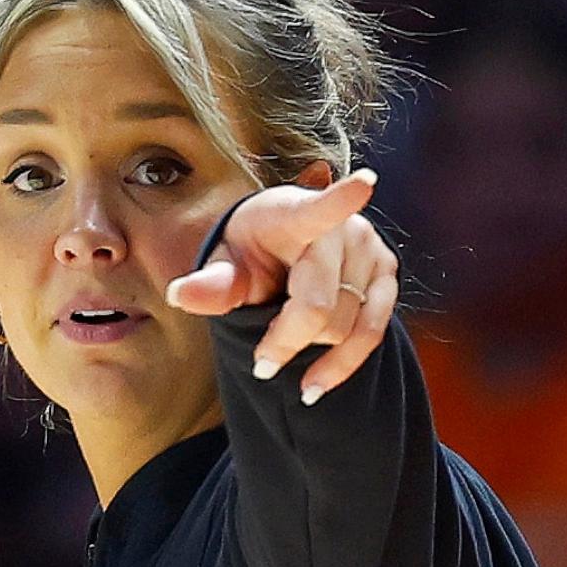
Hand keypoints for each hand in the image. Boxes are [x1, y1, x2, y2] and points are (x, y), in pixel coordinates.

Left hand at [165, 168, 396, 404]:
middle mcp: (343, 228)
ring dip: (313, 355)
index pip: (318, 209)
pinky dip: (344, 364)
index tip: (364, 183)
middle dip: (286, 342)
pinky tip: (317, 383)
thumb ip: (210, 283)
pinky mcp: (387, 274)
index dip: (341, 198)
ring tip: (279, 364)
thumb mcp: (226, 264)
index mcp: (295, 215)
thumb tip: (179, 295)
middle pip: (320, 306)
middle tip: (260, 363)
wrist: (285, 249)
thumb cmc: (253, 252)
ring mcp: (370, 250)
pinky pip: (372, 332)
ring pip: (347, 326)